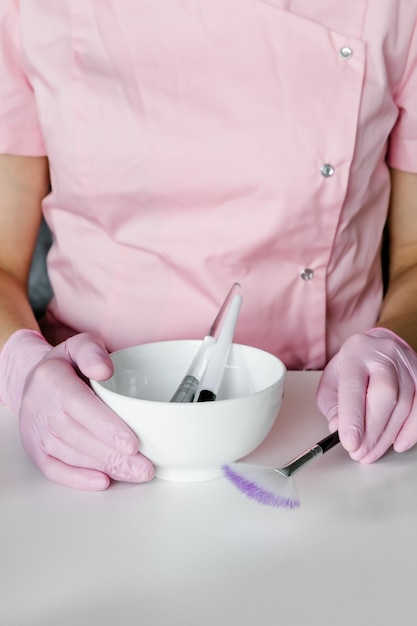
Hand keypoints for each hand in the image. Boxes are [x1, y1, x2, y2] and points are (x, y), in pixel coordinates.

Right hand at [0, 330, 153, 488]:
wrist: (35, 381)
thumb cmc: (67, 364)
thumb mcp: (81, 345)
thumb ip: (93, 352)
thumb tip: (104, 370)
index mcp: (51, 379)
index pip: (78, 406)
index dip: (105, 426)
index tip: (131, 443)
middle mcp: (39, 407)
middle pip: (77, 436)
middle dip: (113, 455)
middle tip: (144, 467)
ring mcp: (35, 432)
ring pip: (70, 455)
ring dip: (104, 467)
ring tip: (135, 473)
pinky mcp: (36, 450)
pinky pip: (55, 469)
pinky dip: (78, 479)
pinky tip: (103, 481)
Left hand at [316, 327, 416, 462]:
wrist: (374, 349)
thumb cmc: (351, 368)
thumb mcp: (331, 383)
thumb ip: (333, 407)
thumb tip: (338, 429)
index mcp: (356, 353)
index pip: (354, 386)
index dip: (352, 418)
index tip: (350, 443)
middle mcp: (384, 354)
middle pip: (385, 394)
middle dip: (372, 431)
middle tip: (360, 454)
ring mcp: (407, 364)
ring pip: (404, 404)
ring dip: (388, 436)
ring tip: (371, 453)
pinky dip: (410, 431)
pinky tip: (397, 444)